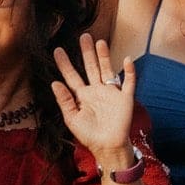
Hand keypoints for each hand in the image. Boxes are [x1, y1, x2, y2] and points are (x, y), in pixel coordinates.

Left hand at [52, 35, 137, 159]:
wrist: (108, 147)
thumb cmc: (89, 135)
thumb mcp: (72, 118)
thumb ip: (64, 100)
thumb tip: (54, 82)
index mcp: (82, 96)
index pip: (72, 76)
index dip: (65, 64)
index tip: (57, 50)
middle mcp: (96, 91)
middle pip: (90, 67)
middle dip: (86, 52)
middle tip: (83, 36)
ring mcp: (111, 93)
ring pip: (107, 70)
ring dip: (104, 57)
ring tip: (100, 42)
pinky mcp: (125, 98)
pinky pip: (129, 82)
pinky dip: (129, 71)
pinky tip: (127, 59)